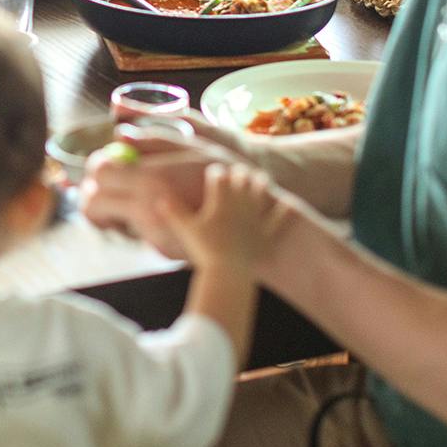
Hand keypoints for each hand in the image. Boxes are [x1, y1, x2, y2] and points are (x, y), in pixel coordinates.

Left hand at [79, 133, 239, 257]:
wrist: (255, 220)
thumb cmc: (227, 174)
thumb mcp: (193, 145)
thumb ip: (153, 139)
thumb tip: (121, 135)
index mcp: (154, 179)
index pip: (100, 172)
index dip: (97, 165)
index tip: (105, 162)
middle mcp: (149, 210)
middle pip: (93, 202)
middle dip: (94, 190)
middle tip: (106, 182)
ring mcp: (153, 235)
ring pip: (108, 220)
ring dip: (110, 206)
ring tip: (130, 194)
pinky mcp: (160, 250)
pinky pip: (133, 232)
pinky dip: (133, 221)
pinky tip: (155, 210)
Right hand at [156, 163, 276, 271]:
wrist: (228, 274)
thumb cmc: (205, 251)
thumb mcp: (185, 230)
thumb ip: (172, 211)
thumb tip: (158, 197)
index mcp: (220, 200)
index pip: (218, 175)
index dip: (215, 172)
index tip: (213, 173)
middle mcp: (240, 204)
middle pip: (241, 178)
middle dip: (237, 173)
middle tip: (236, 172)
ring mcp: (256, 217)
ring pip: (261, 191)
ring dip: (259, 182)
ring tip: (259, 178)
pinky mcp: (268, 233)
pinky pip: (281, 218)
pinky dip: (285, 210)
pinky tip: (288, 203)